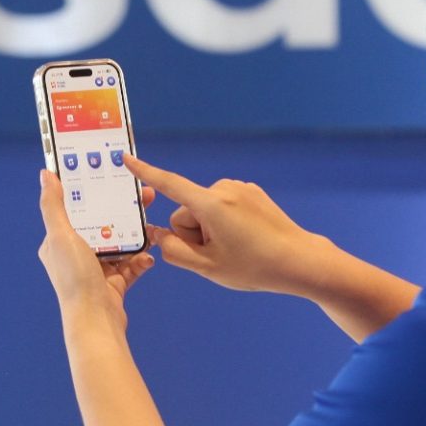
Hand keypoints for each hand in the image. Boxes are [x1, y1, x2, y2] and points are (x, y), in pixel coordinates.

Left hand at [37, 169, 156, 329]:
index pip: (75, 209)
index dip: (92, 192)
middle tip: (144, 197)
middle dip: (122, 211)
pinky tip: (148, 256)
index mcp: (57, 242)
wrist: (96, 321)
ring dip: (135, 235)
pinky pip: (130, 266)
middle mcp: (74, 255)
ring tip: (151, 225)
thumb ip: (53, 205)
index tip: (111, 176)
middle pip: (101, 224)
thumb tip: (46, 175)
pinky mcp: (113, 284)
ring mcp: (95, 270)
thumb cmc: (75, 279)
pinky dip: (140, 260)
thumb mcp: (60, 236)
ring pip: (119, 243)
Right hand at [123, 154, 323, 295]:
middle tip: (219, 254)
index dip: (145, 173)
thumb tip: (158, 234)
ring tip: (236, 247)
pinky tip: (246, 237)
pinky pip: (222, 205)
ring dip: (210, 228)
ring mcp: (238, 187)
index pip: (169, 184)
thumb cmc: (254, 267)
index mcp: (210, 204)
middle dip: (194, 232)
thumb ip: (174, 250)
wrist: (299, 260)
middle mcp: (223, 188)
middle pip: (186, 211)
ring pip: (204, 209)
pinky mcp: (250, 191)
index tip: (126, 158)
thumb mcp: (207, 267)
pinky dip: (225, 221)